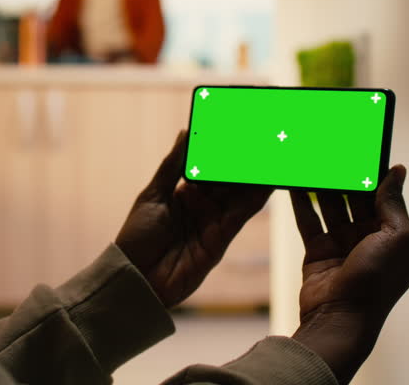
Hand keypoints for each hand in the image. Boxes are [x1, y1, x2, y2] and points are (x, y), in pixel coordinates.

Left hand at [116, 131, 271, 307]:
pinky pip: (241, 213)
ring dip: (255, 176)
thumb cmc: (137, 236)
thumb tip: (186, 132)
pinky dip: (256, 197)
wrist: (136, 277)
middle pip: (228, 179)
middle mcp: (202, 206)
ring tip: (272, 153)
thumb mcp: (153, 195)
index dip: (223, 151)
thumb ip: (173, 165)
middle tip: (262, 137)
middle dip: (244, 161)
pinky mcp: (221, 238)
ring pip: (240, 193)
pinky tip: (268, 180)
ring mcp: (213, 221)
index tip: (237, 131)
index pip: (209, 167)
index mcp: (183, 193)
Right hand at [290, 165, 408, 384]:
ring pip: (331, 207)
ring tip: (312, 160)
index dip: (373, 175)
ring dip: (322, 186)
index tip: (362, 150)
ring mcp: (342, 247)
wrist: (341, 317)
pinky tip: (295, 182)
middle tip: (332, 151)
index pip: (384, 198)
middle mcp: (370, 241)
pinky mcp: (318, 252)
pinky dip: (302, 202)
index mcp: (395, 237)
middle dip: (345, 178)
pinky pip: (309, 221)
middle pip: (355, 200)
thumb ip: (393, 203)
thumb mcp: (397, 237)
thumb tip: (398, 171)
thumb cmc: (377, 281)